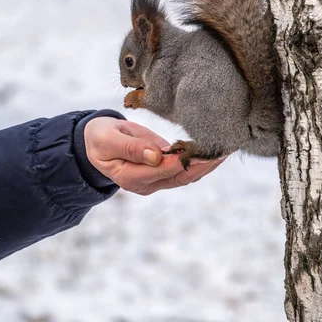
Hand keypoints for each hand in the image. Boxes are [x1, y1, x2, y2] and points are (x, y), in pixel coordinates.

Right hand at [84, 117, 226, 195]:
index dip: (185, 160)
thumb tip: (157, 156)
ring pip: (187, 174)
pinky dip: (200, 159)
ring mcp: (156, 179)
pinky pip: (184, 167)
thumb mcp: (109, 139)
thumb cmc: (99, 138)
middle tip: (224, 149)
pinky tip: (214, 148)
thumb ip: (131, 148)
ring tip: (226, 148)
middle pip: (181, 176)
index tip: (204, 149)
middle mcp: (147, 183)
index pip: (164, 170)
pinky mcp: (162, 169)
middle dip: (204, 164)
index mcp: (132, 177)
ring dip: (206, 163)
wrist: (96, 140)